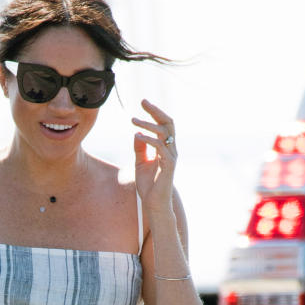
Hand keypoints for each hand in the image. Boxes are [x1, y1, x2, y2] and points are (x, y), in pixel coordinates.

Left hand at [132, 99, 177, 214]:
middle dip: (156, 111)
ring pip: (164, 133)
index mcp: (165, 147)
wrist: (154, 203)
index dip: (155, 112)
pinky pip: (160, 148)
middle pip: (168, 124)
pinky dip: (148, 140)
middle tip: (143, 102)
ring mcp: (171, 157)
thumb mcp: (140, 162)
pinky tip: (137, 136)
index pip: (163, 124)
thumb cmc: (149, 184)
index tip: (143, 102)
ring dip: (148, 124)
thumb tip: (136, 133)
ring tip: (133, 120)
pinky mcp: (168, 166)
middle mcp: (171, 149)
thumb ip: (140, 148)